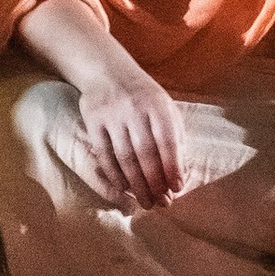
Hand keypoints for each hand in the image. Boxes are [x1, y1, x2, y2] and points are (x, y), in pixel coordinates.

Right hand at [71, 59, 188, 213]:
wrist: (107, 72)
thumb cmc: (144, 97)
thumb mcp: (165, 107)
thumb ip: (175, 136)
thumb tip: (181, 173)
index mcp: (158, 105)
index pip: (168, 141)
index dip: (173, 166)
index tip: (177, 188)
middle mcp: (134, 109)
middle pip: (146, 153)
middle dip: (156, 182)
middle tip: (162, 203)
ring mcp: (112, 115)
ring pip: (125, 157)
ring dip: (137, 184)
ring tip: (146, 202)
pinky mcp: (93, 121)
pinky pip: (104, 154)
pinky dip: (114, 174)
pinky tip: (123, 189)